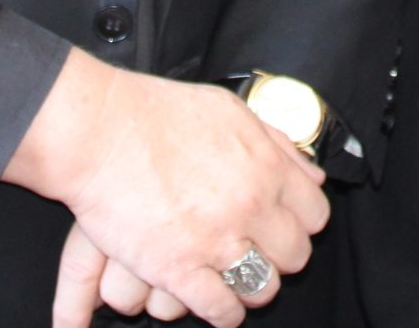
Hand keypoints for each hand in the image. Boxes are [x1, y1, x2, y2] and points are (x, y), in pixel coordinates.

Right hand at [19, 52, 326, 327]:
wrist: (103, 132)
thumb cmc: (160, 114)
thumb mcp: (233, 112)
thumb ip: (276, 145)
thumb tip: (310, 175)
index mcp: (267, 168)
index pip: (315, 214)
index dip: (302, 222)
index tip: (287, 223)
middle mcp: (250, 207)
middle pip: (295, 255)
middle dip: (281, 255)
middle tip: (262, 250)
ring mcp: (216, 242)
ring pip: (263, 287)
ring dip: (254, 287)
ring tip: (239, 278)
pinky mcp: (179, 270)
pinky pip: (220, 308)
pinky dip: (224, 313)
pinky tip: (218, 306)